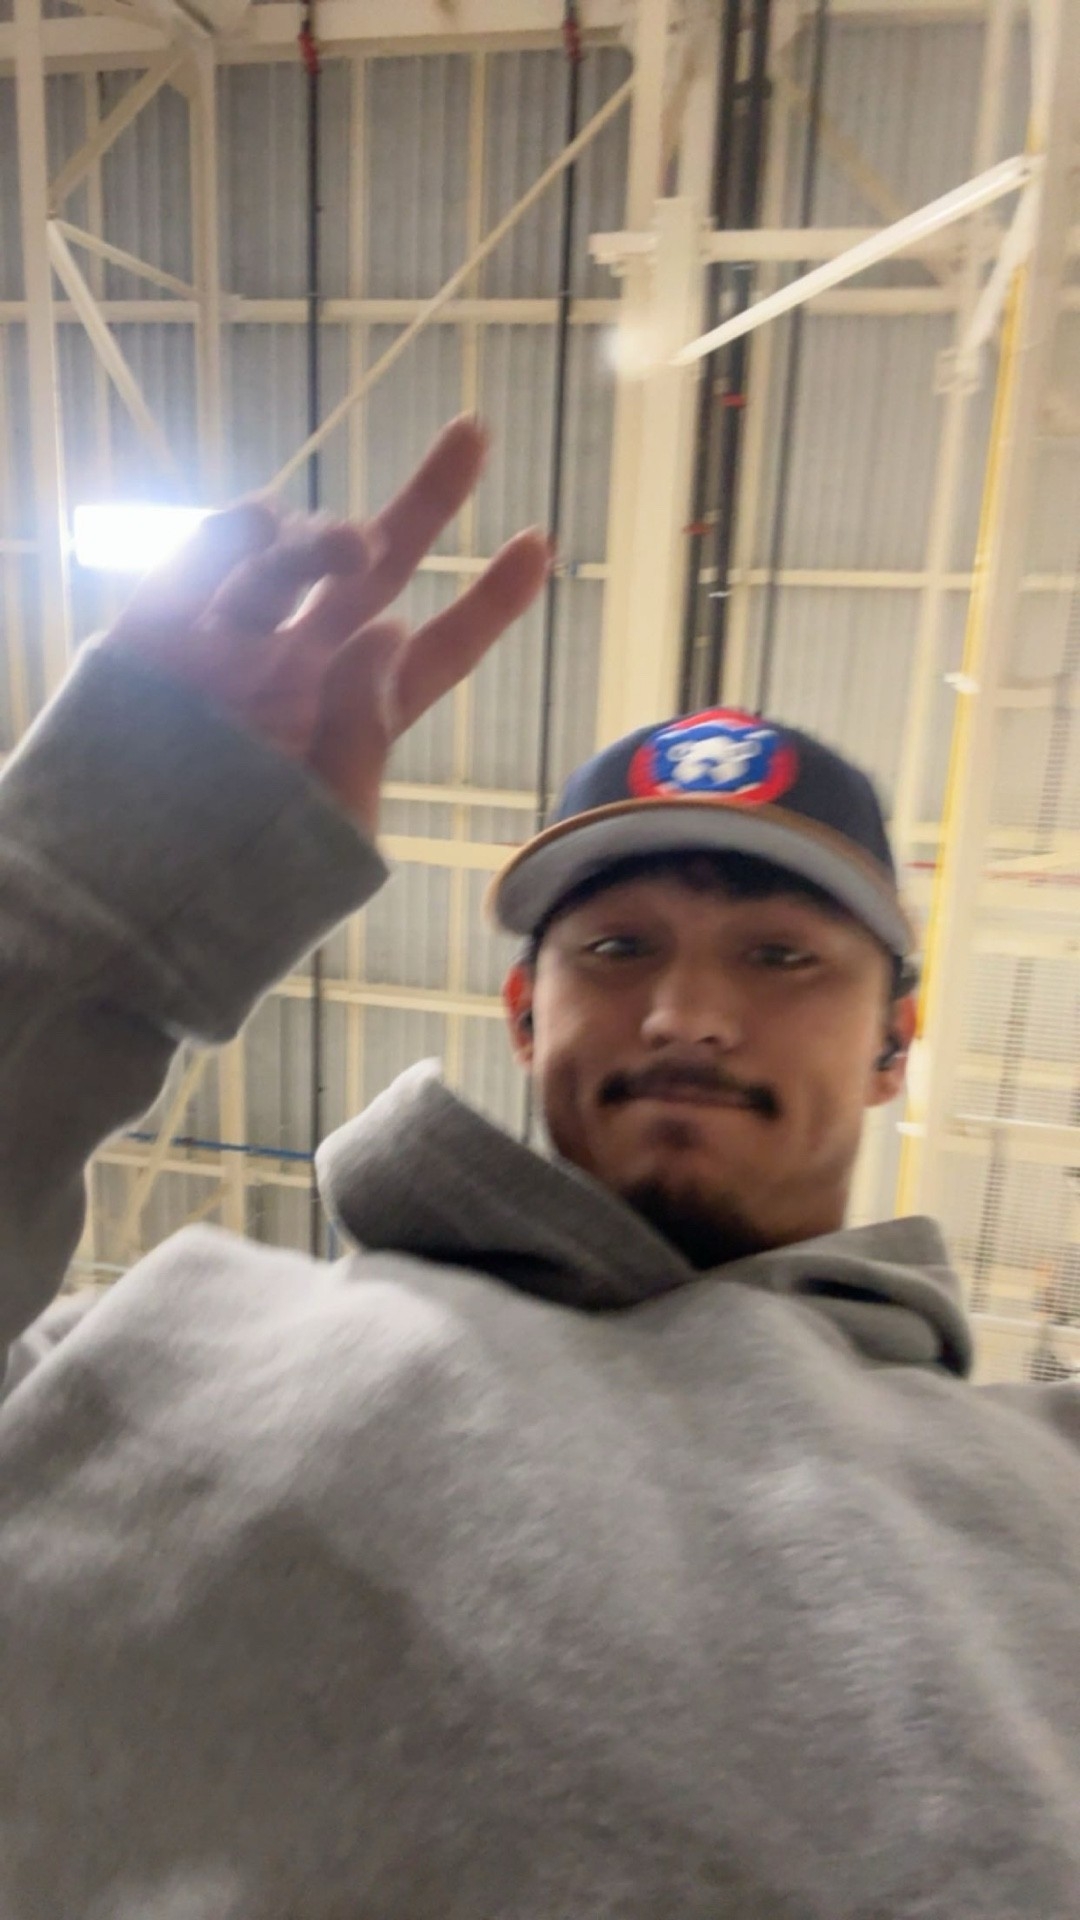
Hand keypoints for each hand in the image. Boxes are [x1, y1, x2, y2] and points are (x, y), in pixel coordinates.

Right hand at [102, 418, 549, 835]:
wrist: (127, 876)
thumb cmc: (238, 871)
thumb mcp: (328, 819)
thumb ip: (366, 729)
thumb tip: (388, 629)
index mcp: (354, 715)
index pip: (436, 652)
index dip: (486, 601)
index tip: (539, 543)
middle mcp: (303, 663)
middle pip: (377, 572)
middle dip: (426, 502)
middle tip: (473, 434)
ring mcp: (239, 632)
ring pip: (300, 552)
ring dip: (329, 536)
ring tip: (351, 549)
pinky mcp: (173, 614)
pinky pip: (220, 546)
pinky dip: (249, 526)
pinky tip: (265, 528)